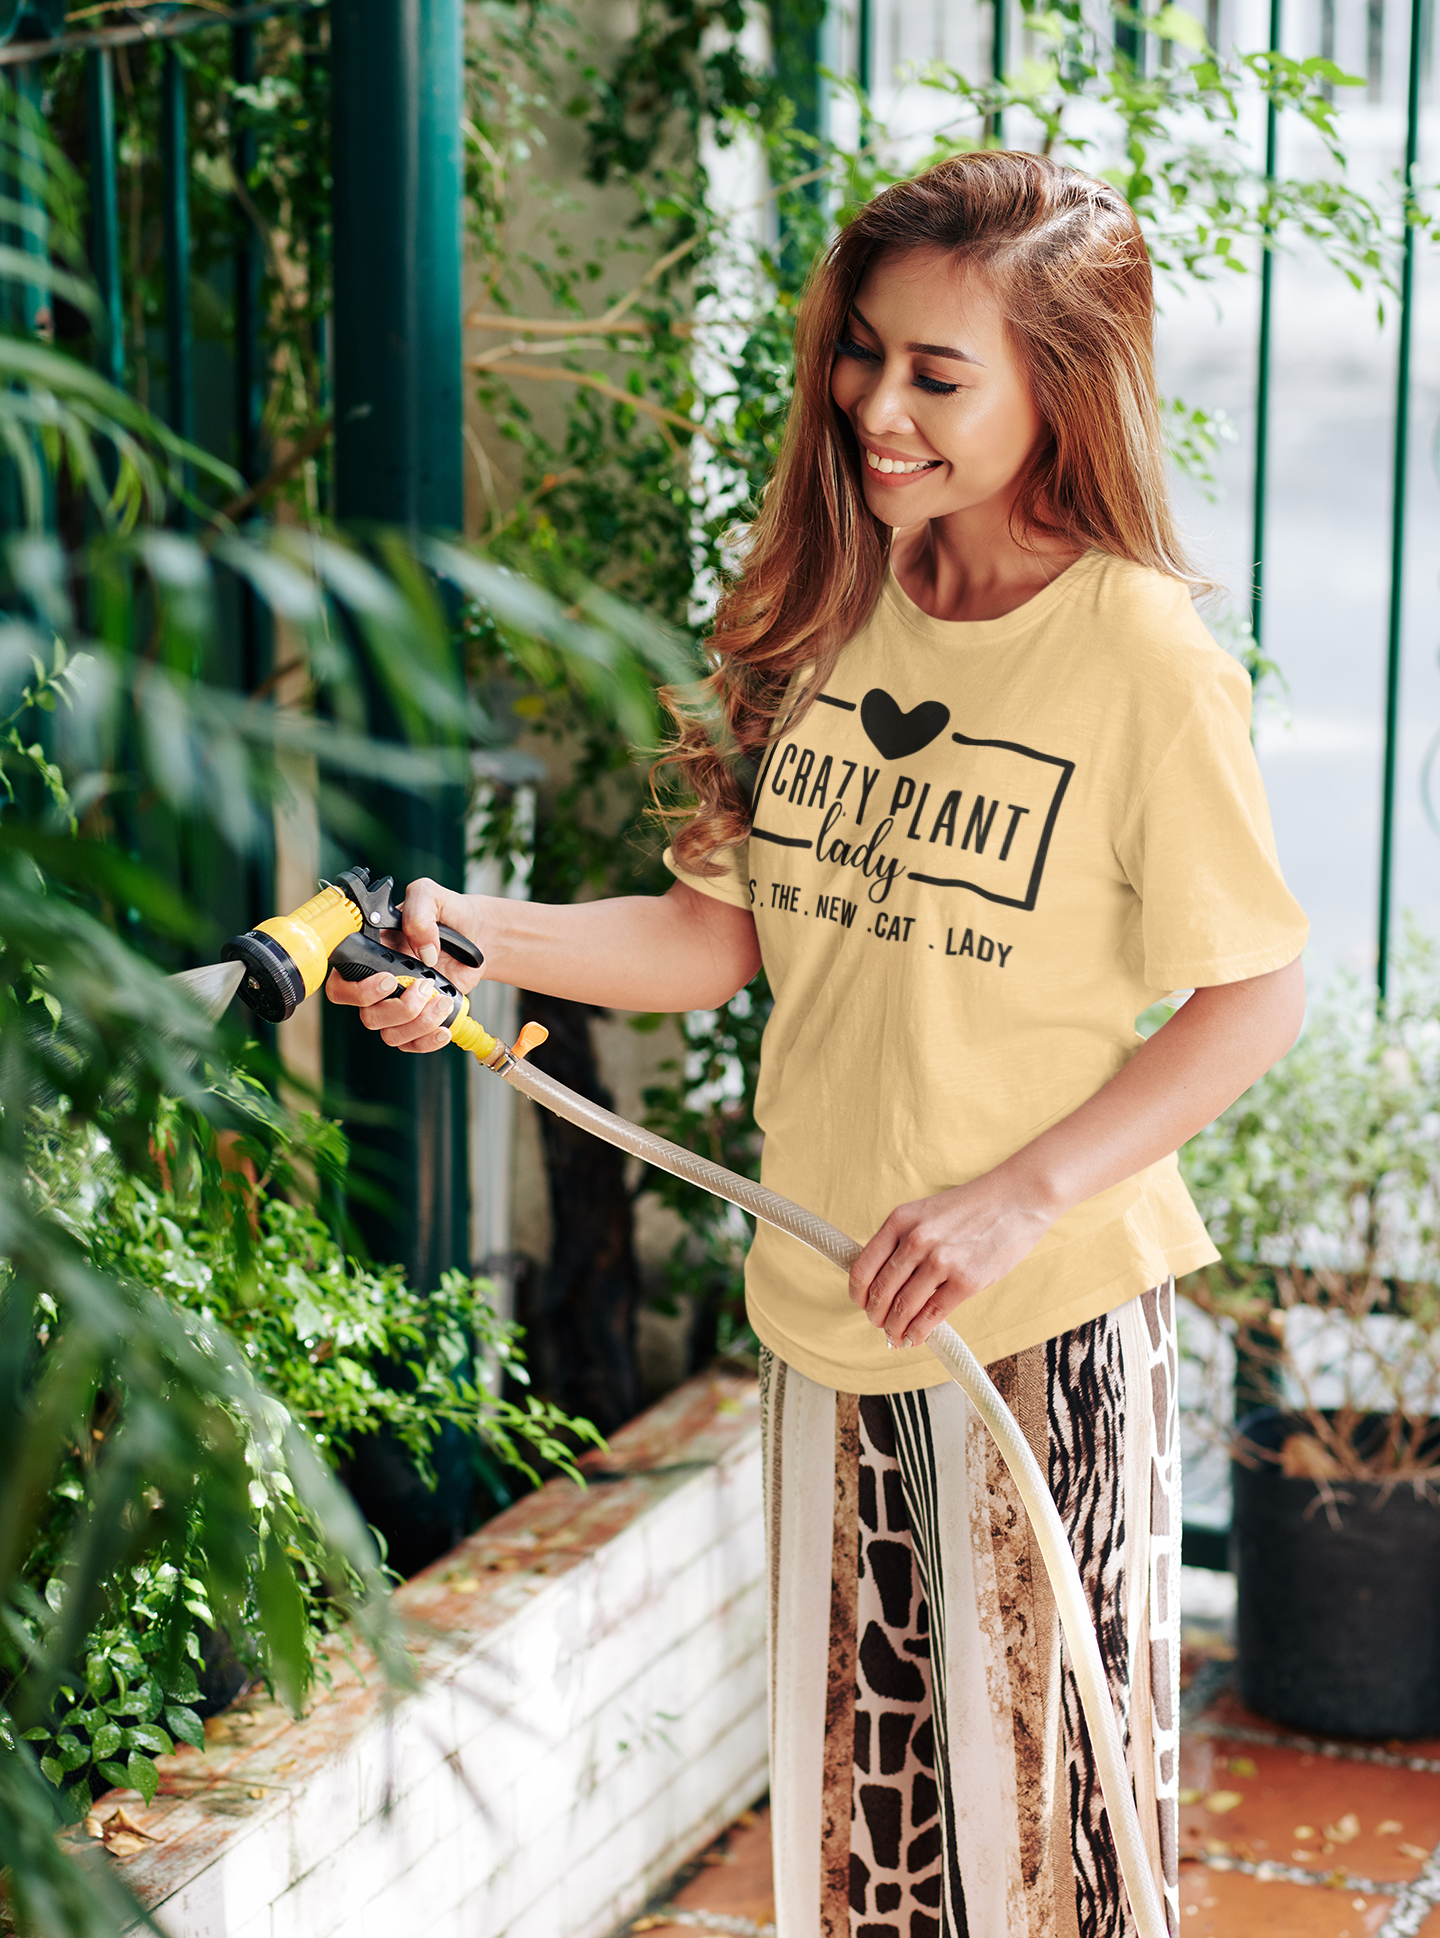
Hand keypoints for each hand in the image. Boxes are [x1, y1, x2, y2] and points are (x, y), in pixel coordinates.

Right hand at [324, 877, 486, 1054]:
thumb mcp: (431, 895)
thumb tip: (422, 948)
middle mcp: (377, 984)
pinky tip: (445, 1026)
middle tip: (425, 985)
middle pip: (367, 1015)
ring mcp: (397, 1004)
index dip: (356, 990)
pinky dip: (428, 1040)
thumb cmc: (448, 914)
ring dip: (419, 1022)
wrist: (479, 935)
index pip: (340, 983)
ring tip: (443, 999)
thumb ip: (419, 911)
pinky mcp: (418, 1020)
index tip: (389, 978)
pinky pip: (410, 1043)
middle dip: (399, 1008)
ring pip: (389, 1033)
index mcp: (369, 955)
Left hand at [849, 1169, 1056, 1348]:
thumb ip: (903, 1240)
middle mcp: (916, 1240)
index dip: (858, 1293)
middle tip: (879, 1324)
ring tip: (896, 1336)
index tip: (861, 1303)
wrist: (1017, 1199)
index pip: (863, 1266)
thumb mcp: (926, 1213)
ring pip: (904, 1308)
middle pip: (881, 1291)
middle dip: (876, 1315)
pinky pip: (931, 1316)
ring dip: (895, 1328)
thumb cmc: (973, 1207)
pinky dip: (918, 1332)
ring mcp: (941, 1261)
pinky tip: (916, 1337)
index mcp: (900, 1220)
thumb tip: (884, 1278)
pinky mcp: (966, 1281)